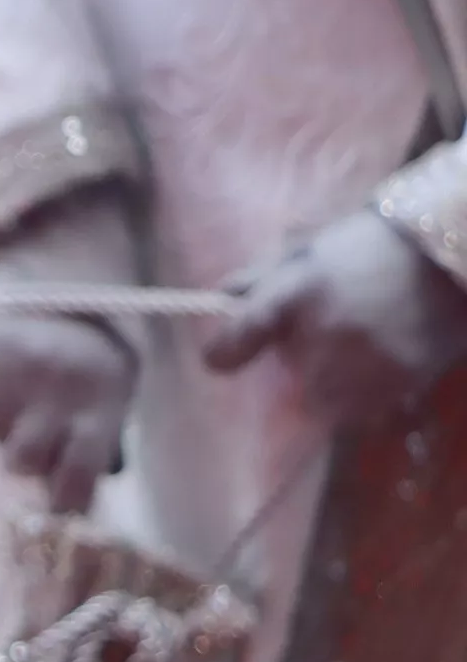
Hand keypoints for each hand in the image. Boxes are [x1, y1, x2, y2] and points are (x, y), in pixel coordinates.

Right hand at [0, 313, 135, 511]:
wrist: (60, 297)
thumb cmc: (92, 366)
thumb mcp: (114, 399)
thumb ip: (99, 445)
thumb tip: (71, 502)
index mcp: (100, 401)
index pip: (81, 468)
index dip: (68, 498)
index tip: (59, 507)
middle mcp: (57, 388)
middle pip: (22, 459)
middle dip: (27, 459)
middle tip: (36, 441)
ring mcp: (14, 372)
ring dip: (3, 425)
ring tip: (20, 400)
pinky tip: (0, 378)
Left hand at [203, 208, 466, 421]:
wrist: (443, 257)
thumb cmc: (365, 251)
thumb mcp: (306, 255)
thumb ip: (260, 280)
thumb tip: (219, 298)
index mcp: (296, 292)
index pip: (242, 333)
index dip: (225, 351)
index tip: (220, 359)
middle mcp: (325, 331)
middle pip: (288, 379)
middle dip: (298, 368)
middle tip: (321, 342)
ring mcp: (364, 362)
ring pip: (325, 403)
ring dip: (331, 388)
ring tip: (355, 352)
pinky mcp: (400, 382)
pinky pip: (364, 410)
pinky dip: (365, 397)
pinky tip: (379, 365)